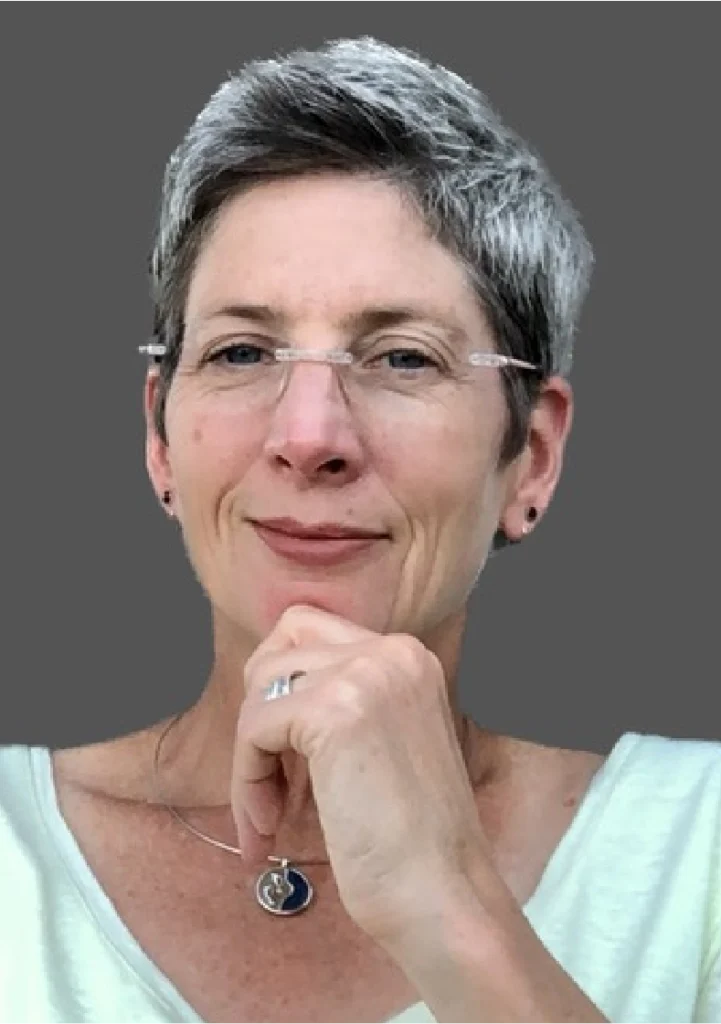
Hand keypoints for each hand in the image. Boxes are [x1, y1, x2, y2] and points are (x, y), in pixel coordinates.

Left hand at [231, 604, 501, 945]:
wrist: (444, 897)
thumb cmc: (411, 843)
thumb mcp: (383, 744)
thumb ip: (342, 704)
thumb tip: (266, 692)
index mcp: (409, 658)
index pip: (311, 631)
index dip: (282, 692)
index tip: (284, 759)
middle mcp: (393, 651)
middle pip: (280, 646)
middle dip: (260, 712)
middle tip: (267, 781)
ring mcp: (366, 674)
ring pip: (260, 689)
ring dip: (251, 758)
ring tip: (268, 817)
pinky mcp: (334, 710)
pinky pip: (254, 728)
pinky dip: (246, 781)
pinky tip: (268, 827)